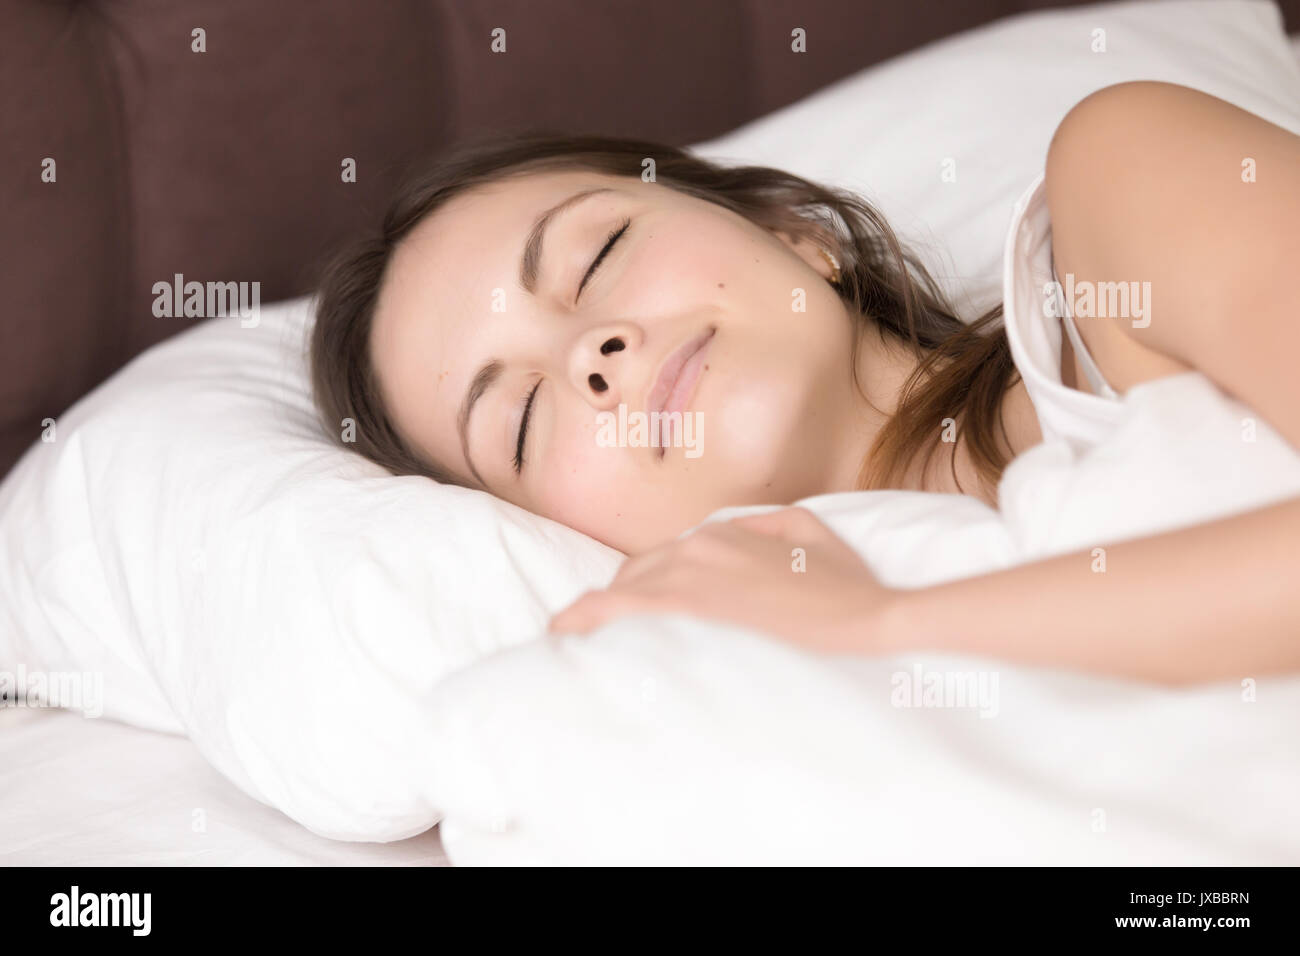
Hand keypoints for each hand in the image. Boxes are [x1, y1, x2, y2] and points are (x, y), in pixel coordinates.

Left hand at [548, 506, 901, 653]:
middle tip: (608, 645)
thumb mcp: (814, 535)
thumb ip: (767, 525)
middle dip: (620, 609)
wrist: (871, 623)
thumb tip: (738, 530)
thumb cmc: (849, 589)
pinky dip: (584, 621)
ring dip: (598, 620)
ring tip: (577, 648)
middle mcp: (694, 547)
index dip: (642, 594)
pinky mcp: (684, 610)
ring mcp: (686, 576)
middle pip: (634, 578)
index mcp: (720, 534)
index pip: (659, 564)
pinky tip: (564, 639)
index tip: (631, 620)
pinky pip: (613, 610)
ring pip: (618, 594)